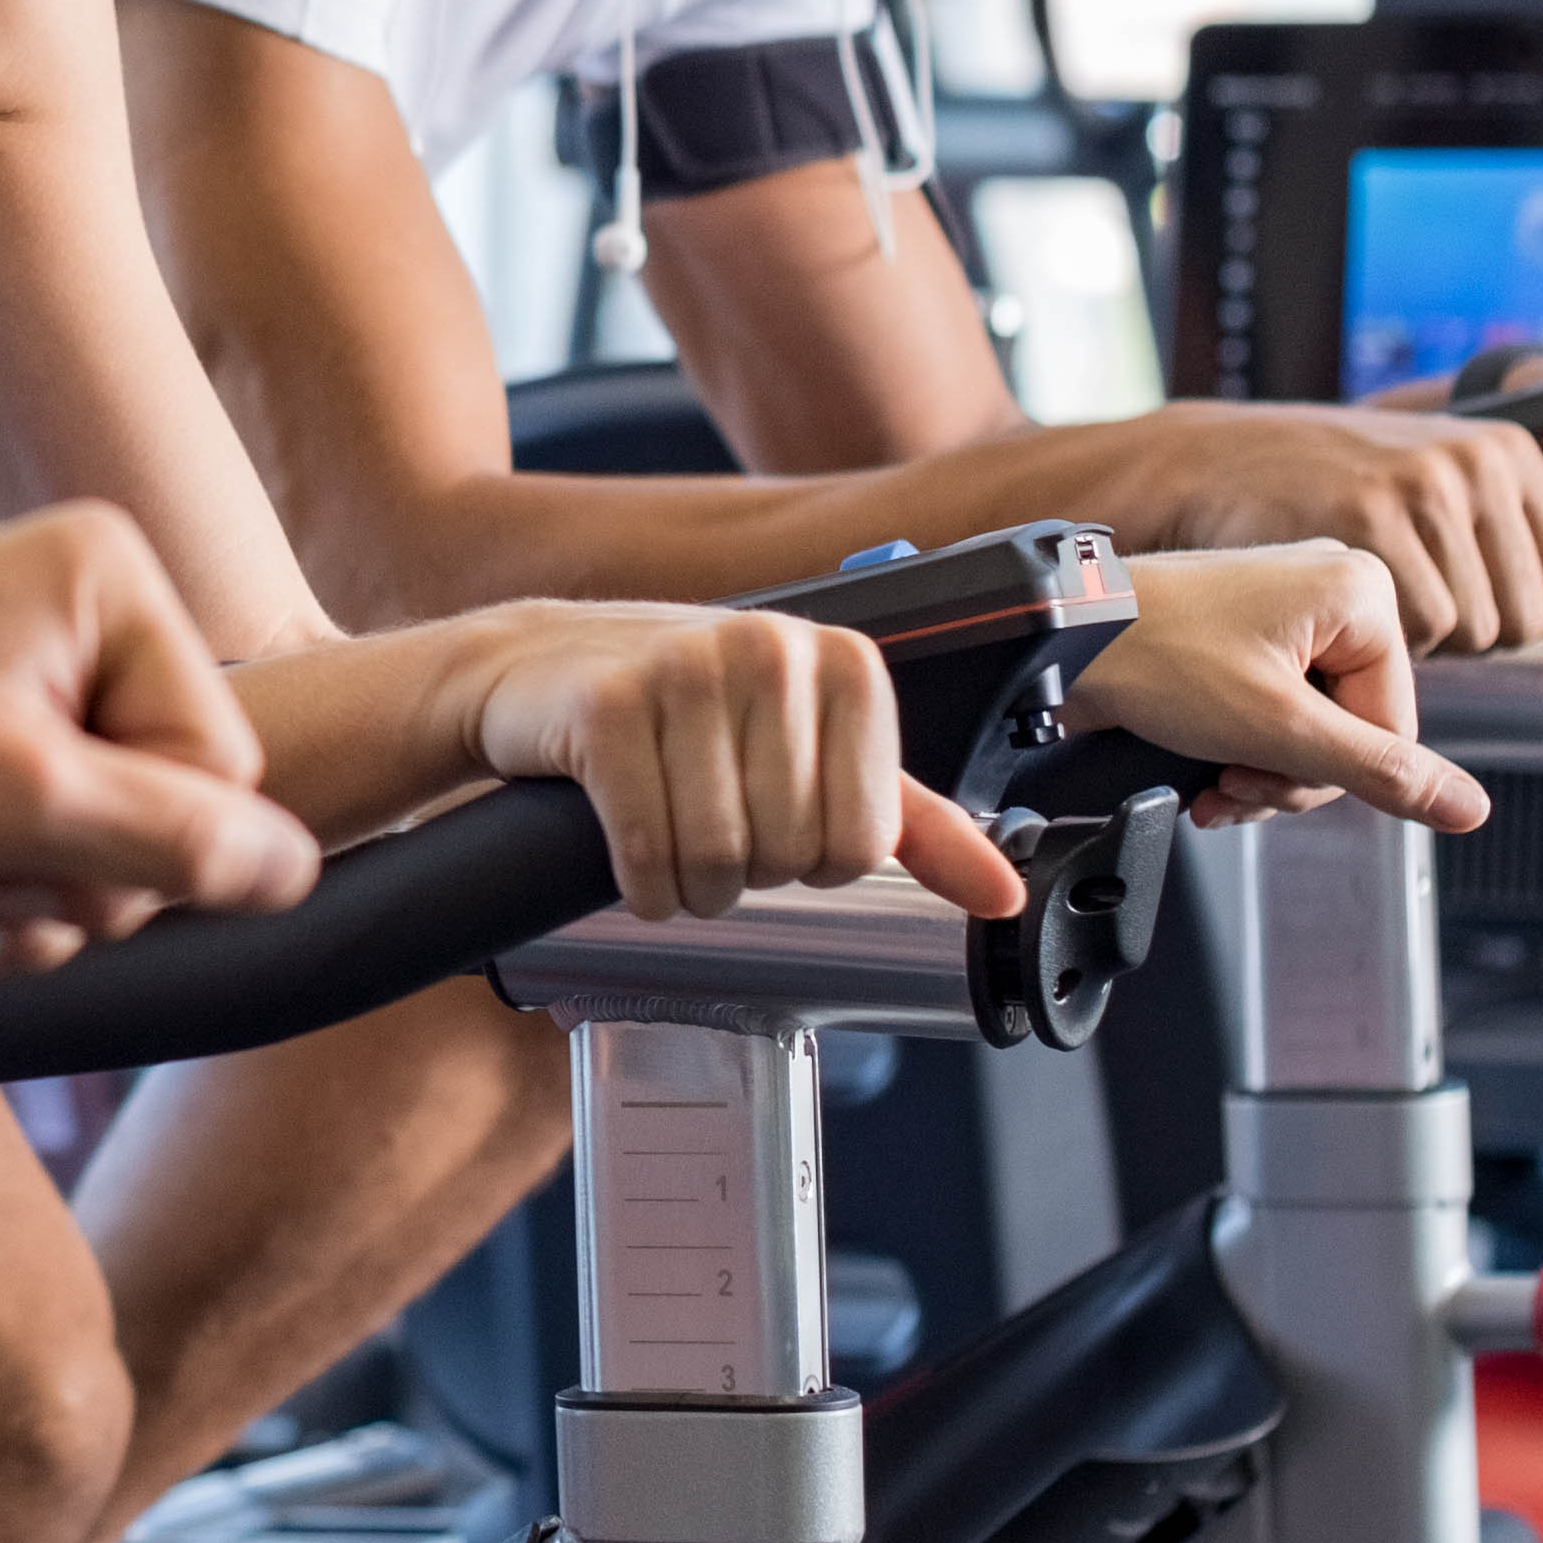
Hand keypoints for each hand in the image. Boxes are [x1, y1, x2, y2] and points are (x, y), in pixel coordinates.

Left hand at [0, 503, 321, 984]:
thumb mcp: (23, 801)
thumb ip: (173, 839)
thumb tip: (292, 867)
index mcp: (107, 582)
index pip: (219, 761)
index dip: (147, 846)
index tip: (48, 865)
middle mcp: (72, 617)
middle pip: (163, 809)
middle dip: (75, 886)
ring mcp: (16, 682)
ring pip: (98, 848)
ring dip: (28, 911)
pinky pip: (33, 851)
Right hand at [449, 599, 1024, 920]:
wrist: (540, 670)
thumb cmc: (688, 716)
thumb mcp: (810, 753)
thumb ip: (912, 823)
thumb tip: (1002, 893)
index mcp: (842, 662)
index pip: (864, 841)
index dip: (816, 862)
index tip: (776, 826)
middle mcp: (769, 649)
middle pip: (789, 852)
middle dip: (748, 874)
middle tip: (715, 834)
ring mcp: (682, 670)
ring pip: (716, 855)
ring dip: (690, 887)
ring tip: (674, 852)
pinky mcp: (605, 704)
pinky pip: (643, 845)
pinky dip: (640, 882)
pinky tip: (632, 861)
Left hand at [1066, 543, 1486, 830]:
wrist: (1052, 637)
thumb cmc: (1150, 654)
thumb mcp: (1278, 729)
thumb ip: (1379, 773)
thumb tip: (1470, 807)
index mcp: (1363, 594)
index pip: (1396, 727)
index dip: (1335, 773)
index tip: (1269, 777)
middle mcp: (1331, 591)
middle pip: (1352, 733)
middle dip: (1288, 777)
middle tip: (1233, 779)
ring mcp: (1285, 610)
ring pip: (1309, 733)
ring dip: (1258, 775)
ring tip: (1210, 779)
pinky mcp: (1244, 634)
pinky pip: (1273, 714)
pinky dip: (1239, 753)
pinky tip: (1201, 773)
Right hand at [1131, 403, 1542, 657]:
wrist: (1212, 461)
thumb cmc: (1322, 482)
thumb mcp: (1440, 499)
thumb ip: (1525, 561)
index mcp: (1507, 453)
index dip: (1514, 622)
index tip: (1459, 605)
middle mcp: (1474, 463)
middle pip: (1521, 620)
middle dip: (1464, 637)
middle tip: (1401, 604)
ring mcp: (1422, 487)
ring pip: (1471, 630)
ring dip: (1421, 643)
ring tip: (1373, 602)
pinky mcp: (1369, 519)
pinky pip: (1419, 629)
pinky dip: (1386, 642)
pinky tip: (1348, 609)